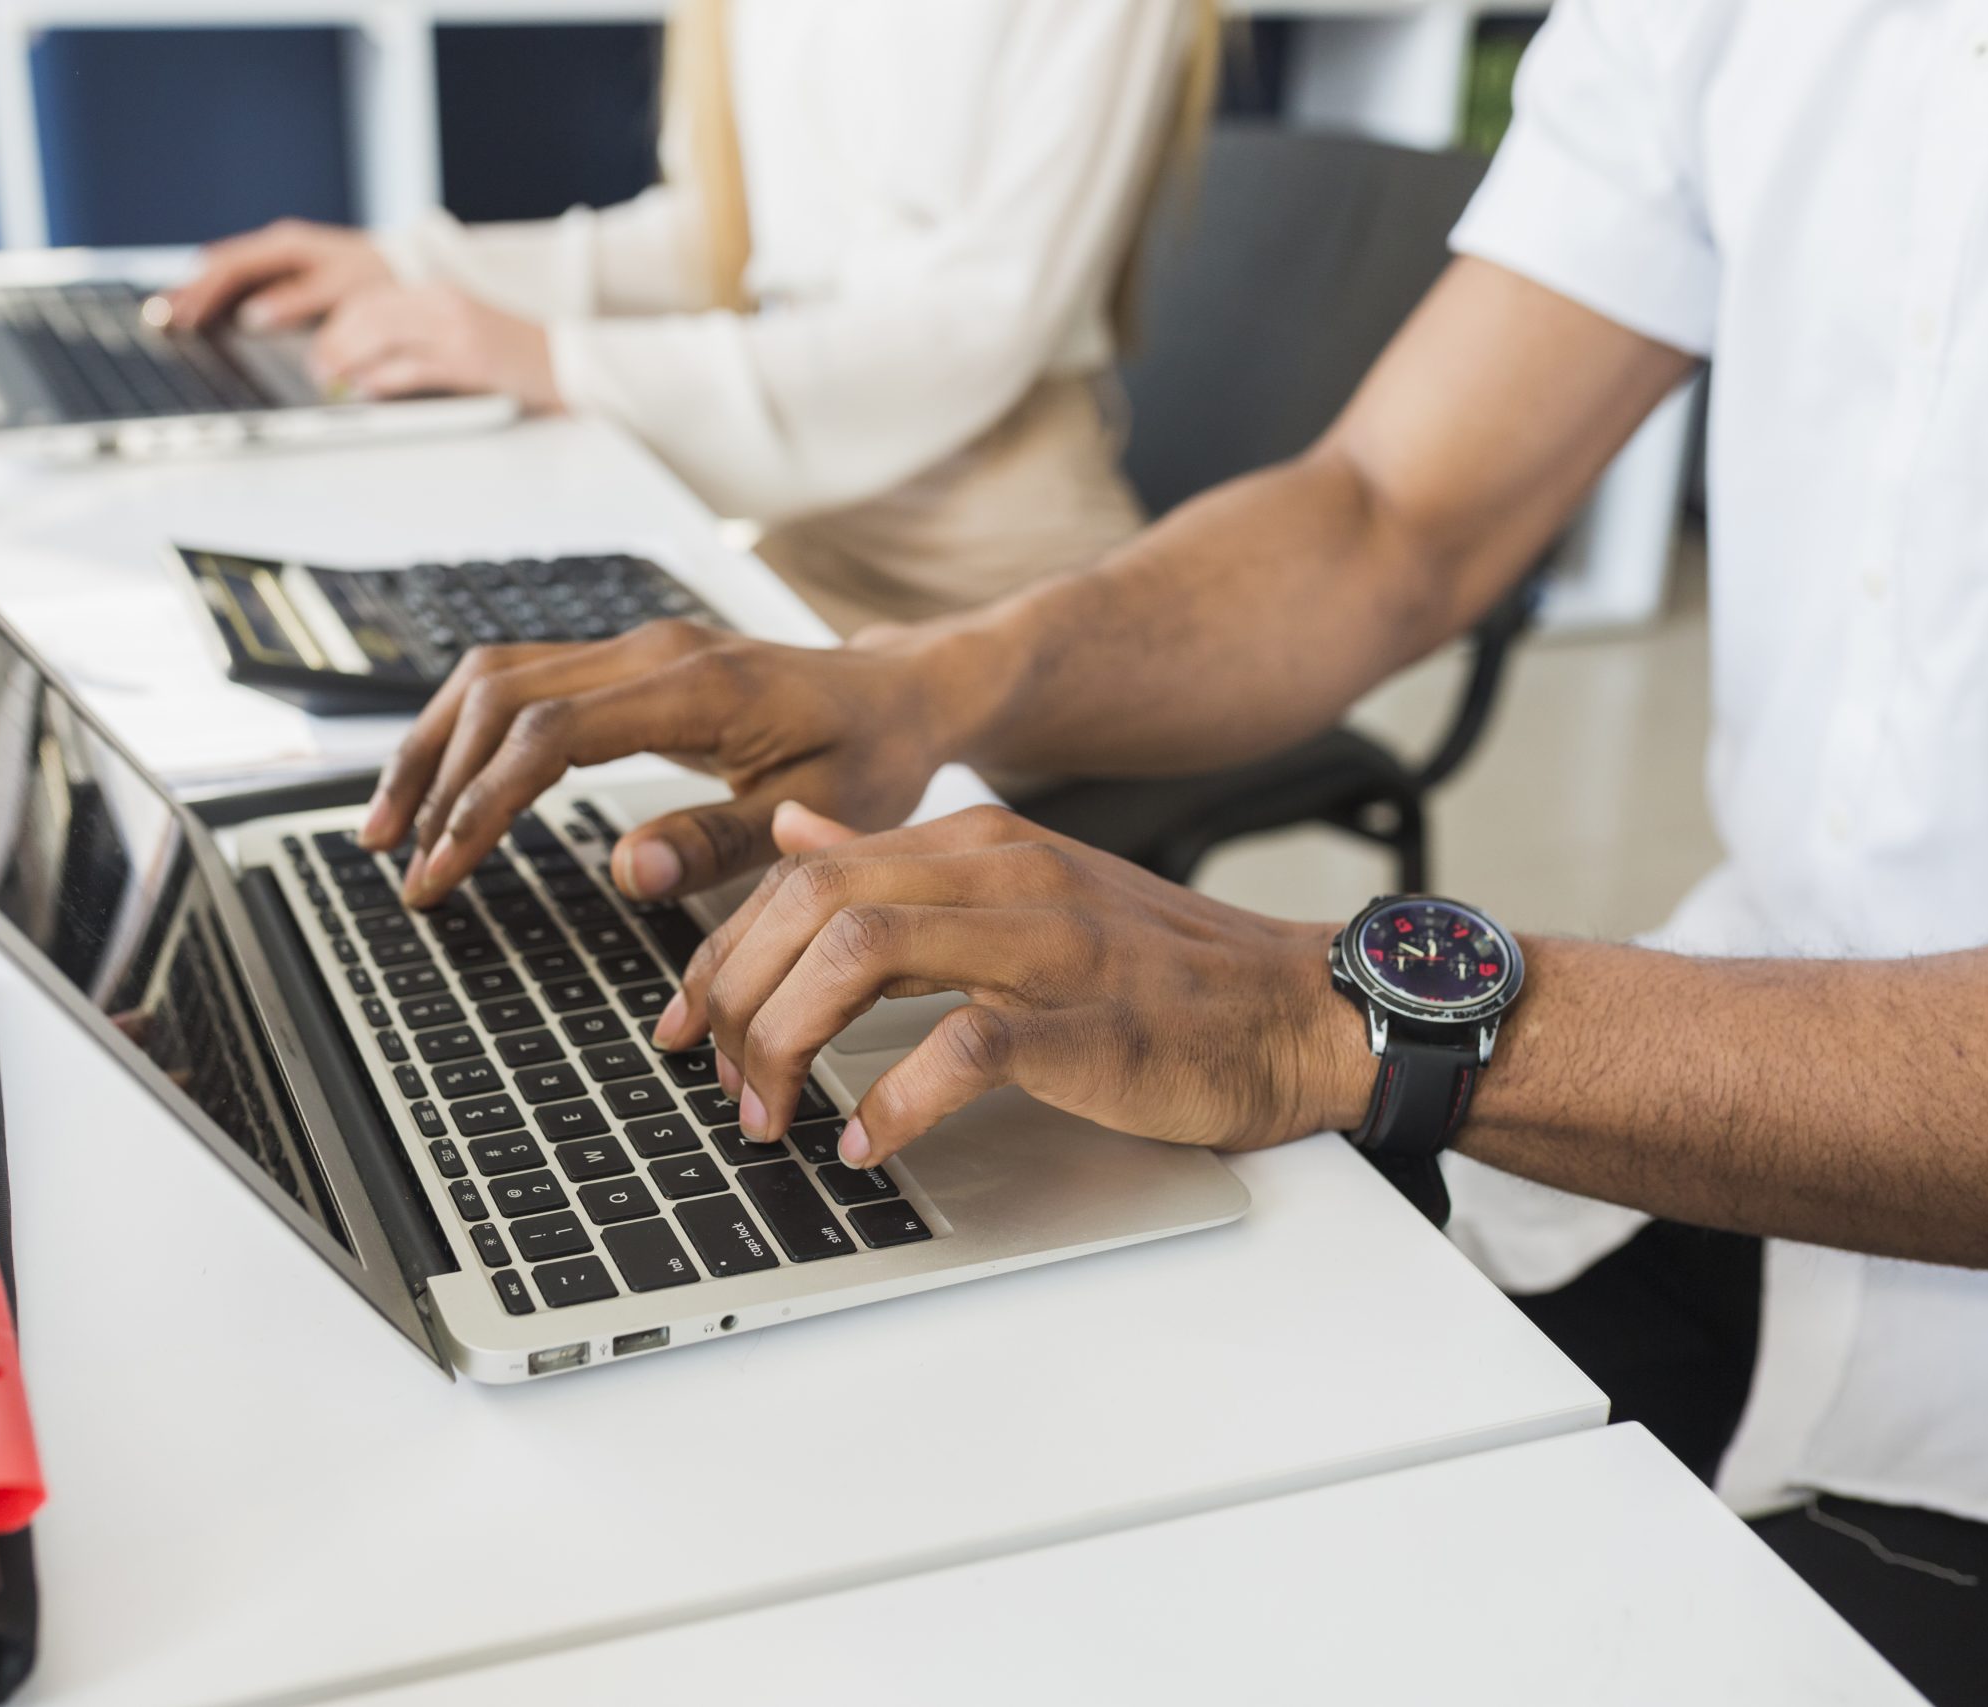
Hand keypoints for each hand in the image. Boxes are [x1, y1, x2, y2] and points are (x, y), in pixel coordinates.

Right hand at [163, 219, 394, 331]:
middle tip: (158, 316)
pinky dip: (220, 295)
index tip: (181, 316)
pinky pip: (243, 280)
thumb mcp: (342, 290)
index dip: (202, 292)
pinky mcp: (287, 271)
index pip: (230, 268)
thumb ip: (297, 301)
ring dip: (200, 293)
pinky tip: (207, 312)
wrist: (409, 267)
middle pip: (220, 267)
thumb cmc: (380, 278)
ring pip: (228, 273)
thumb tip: (252, 315)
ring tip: (170, 315)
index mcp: (286, 246)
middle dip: (189, 291)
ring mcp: (280, 258)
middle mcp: (278, 247)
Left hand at [309, 283, 559, 410]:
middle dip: (332, 341)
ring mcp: (456, 331)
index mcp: (438, 292)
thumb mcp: (459, 330)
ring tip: (333, 381)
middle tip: (317, 370)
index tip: (319, 348)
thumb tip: (361, 360)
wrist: (567, 362)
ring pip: (380, 333)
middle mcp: (444, 303)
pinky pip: (409, 366)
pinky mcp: (468, 362)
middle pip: (366, 311)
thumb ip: (414, 334)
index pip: (368, 296)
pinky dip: (381, 379)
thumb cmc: (511, 355)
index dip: (335, 322)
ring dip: (347, 359)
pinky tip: (368, 390)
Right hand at [361, 621, 981, 909]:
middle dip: (437, 781)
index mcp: (698, 687)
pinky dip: (468, 731)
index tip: (441, 871)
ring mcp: (634, 646)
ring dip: (435, 749)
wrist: (901, 695)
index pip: (549, 736)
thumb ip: (724, 844)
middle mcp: (652, 650)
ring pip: (496, 677)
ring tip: (391, 830)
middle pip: (500, 696)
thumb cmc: (870, 756)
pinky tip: (441, 784)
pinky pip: (522, 680)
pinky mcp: (627, 659)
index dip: (482, 804)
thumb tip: (629, 872)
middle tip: (403, 868)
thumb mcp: (818, 816)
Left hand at [656, 803, 1373, 1168]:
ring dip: (790, 1042)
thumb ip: (901, 863)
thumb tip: (792, 834)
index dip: (721, 952)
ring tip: (774, 1115)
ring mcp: (1049, 943)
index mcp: (977, 845)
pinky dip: (893, 1103)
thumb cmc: (1163, 970)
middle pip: (811, 903)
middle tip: (721, 1081)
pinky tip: (867, 1146)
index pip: (802, 873)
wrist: (1301, 1010)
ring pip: (862, 952)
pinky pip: (962, 1048)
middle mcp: (1004, 875)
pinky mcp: (1091, 1024)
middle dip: (737, 996)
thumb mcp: (1020, 888)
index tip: (686, 1026)